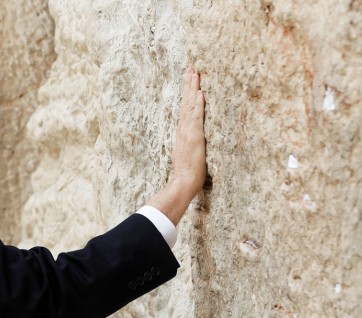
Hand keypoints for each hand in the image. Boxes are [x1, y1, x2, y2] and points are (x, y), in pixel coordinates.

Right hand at [146, 68, 205, 225]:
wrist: (183, 182)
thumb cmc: (187, 174)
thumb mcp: (188, 155)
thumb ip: (190, 146)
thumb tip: (193, 143)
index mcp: (183, 133)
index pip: (185, 109)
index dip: (187, 94)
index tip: (190, 80)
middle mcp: (183, 129)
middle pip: (186, 102)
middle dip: (189, 85)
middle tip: (191, 68)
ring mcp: (188, 131)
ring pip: (190, 105)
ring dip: (193, 88)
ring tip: (195, 73)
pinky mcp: (194, 136)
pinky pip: (196, 116)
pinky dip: (197, 104)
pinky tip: (200, 92)